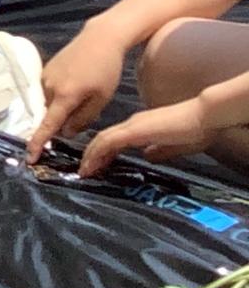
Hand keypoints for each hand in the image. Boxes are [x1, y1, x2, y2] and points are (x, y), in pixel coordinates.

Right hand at [27, 25, 128, 160]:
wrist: (99, 38)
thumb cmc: (106, 69)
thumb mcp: (101, 99)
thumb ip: (83, 119)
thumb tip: (66, 132)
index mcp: (65, 96)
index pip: (48, 125)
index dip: (37, 143)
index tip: (29, 158)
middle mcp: (49, 87)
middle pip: (51, 115)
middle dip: (63, 120)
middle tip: (88, 107)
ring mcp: (45, 77)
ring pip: (51, 104)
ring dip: (63, 106)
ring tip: (86, 90)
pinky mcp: (45, 70)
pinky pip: (49, 92)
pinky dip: (60, 95)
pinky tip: (77, 82)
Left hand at [79, 97, 214, 178]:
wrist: (205, 116)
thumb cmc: (197, 130)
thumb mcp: (175, 146)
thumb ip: (160, 150)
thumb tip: (148, 156)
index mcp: (141, 126)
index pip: (116, 139)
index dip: (103, 152)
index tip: (96, 166)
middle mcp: (133, 123)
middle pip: (104, 138)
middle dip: (92, 154)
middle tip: (84, 170)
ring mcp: (132, 126)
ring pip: (102, 139)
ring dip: (91, 155)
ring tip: (83, 171)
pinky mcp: (135, 131)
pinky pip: (109, 142)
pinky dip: (96, 153)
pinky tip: (90, 165)